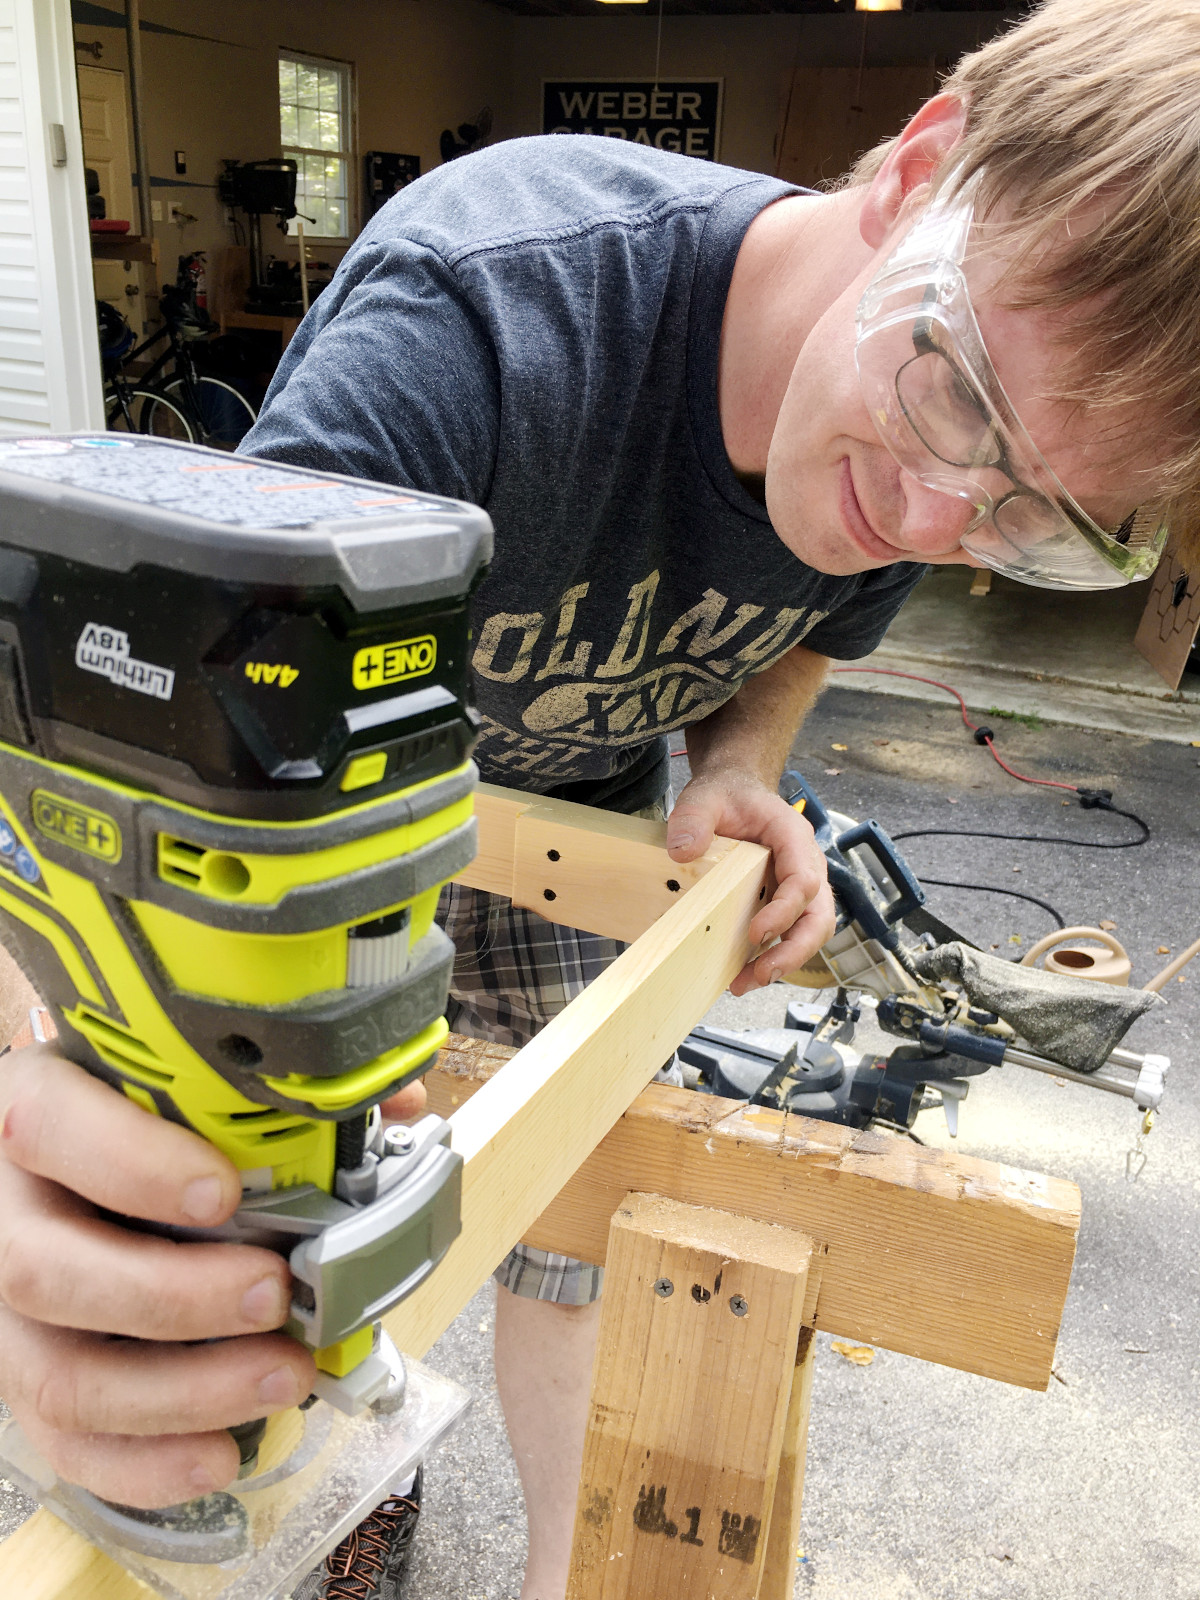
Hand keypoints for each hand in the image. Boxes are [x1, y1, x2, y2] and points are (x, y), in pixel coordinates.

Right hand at [0, 1046, 317, 1507]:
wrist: (57, 1174)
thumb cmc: (129, 1122)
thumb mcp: (171, 1085)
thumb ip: (270, 1090)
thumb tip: (394, 1101)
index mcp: (32, 1116)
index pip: (48, 1129)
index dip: (133, 1165)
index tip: (225, 1191)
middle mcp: (5, 1216)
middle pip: (48, 1273)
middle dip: (175, 1295)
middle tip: (275, 1291)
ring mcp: (5, 1313)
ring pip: (61, 1375)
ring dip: (184, 1391)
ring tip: (285, 1375)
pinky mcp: (23, 1381)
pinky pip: (65, 1445)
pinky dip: (148, 1463)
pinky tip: (223, 1450)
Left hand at [666, 771, 834, 995]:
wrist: (734, 793)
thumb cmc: (727, 796)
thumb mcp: (704, 798)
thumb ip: (692, 819)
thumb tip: (682, 852)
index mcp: (793, 837)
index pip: (804, 880)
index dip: (784, 910)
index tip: (756, 932)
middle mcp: (805, 864)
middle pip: (819, 916)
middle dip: (794, 950)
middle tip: (761, 973)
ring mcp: (798, 886)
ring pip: (810, 931)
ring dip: (784, 961)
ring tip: (745, 982)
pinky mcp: (783, 902)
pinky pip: (788, 934)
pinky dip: (769, 956)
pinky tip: (740, 973)